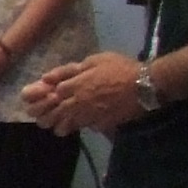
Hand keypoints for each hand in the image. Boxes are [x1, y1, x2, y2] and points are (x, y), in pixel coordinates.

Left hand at [26, 52, 145, 134]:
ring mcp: (89, 114)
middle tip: (42, 118)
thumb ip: (69, 70)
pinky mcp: (100, 123)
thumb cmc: (120, 69)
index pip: (52, 94)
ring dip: (59, 125)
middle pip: (55, 112)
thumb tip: (47, 77)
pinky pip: (84, 127)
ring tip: (57, 127)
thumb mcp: (95, 60)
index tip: (44, 98)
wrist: (144, 86)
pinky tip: (76, 127)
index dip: (46, 96)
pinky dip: (77, 127)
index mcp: (75, 84)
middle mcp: (78, 102)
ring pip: (67, 124)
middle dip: (46, 115)